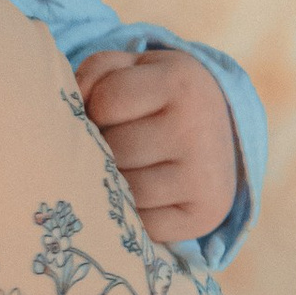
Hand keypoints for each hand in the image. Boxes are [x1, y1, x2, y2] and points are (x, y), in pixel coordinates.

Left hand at [75, 48, 237, 247]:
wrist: (222, 133)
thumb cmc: (162, 98)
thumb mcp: (133, 69)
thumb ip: (95, 74)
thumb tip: (72, 109)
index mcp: (180, 82)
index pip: (106, 100)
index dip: (95, 107)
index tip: (108, 110)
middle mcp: (196, 128)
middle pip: (115, 148)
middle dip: (104, 147)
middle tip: (117, 141)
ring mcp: (203, 176)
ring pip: (126, 189)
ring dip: (115, 182)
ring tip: (128, 166)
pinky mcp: (204, 216)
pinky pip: (143, 225)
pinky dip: (134, 214)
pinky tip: (144, 194)